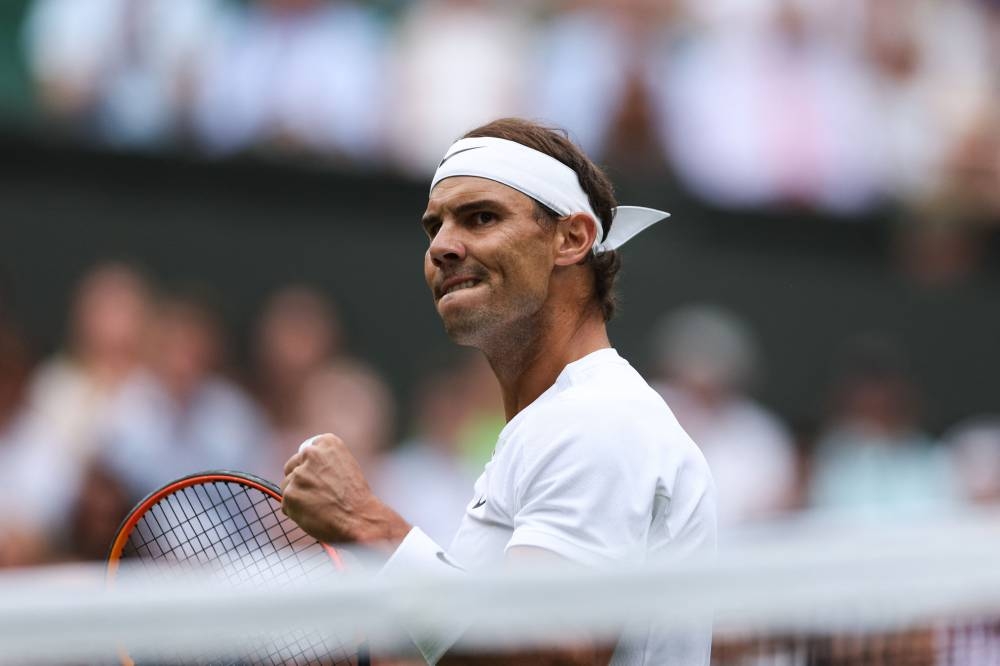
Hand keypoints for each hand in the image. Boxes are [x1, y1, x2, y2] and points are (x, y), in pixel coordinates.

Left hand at [281, 433, 409, 548]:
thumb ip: (323, 462)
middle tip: (318, 495)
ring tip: (319, 506)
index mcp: (327, 442)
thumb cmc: (355, 497)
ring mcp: (299, 474)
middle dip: (300, 480)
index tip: (322, 479)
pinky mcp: (290, 493)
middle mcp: (311, 453)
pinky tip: (314, 515)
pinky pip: (286, 504)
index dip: (312, 469)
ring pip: (287, 486)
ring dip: (297, 497)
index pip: (306, 452)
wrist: (360, 518)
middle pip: (292, 467)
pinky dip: (296, 512)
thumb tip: (302, 469)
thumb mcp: (345, 466)